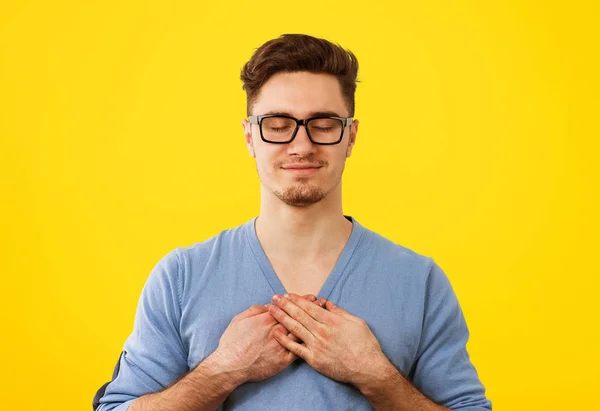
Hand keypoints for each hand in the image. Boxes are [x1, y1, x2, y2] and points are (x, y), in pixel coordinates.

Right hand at [213, 294, 321, 382]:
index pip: (287, 307)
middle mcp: (276, 330)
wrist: (231, 366)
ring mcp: (281, 345)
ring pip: (301, 331)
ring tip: (324, 317)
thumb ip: (254, 310)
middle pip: (297, 317)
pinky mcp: (283, 360)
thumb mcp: (239, 320)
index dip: (300, 301)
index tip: (310, 297)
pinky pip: (299, 350)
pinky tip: (317, 339)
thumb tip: (266, 305)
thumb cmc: (232, 342)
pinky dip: (309, 343)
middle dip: (310, 309)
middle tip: (321, 302)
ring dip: (313, 323)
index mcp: (266, 319)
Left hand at [268, 293, 386, 385]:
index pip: (309, 307)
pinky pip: (295, 348)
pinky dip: (284, 340)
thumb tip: (327, 303)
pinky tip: (275, 332)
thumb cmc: (365, 345)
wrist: (367, 369)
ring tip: (271, 310)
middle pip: (299, 315)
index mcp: (332, 321)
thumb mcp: (356, 322)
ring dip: (281, 317)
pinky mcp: (314, 359)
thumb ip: (339, 312)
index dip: (297, 300)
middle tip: (274, 297)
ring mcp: (316, 346)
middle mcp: (322, 331)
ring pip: (295, 328)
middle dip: (285, 305)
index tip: (287, 294)